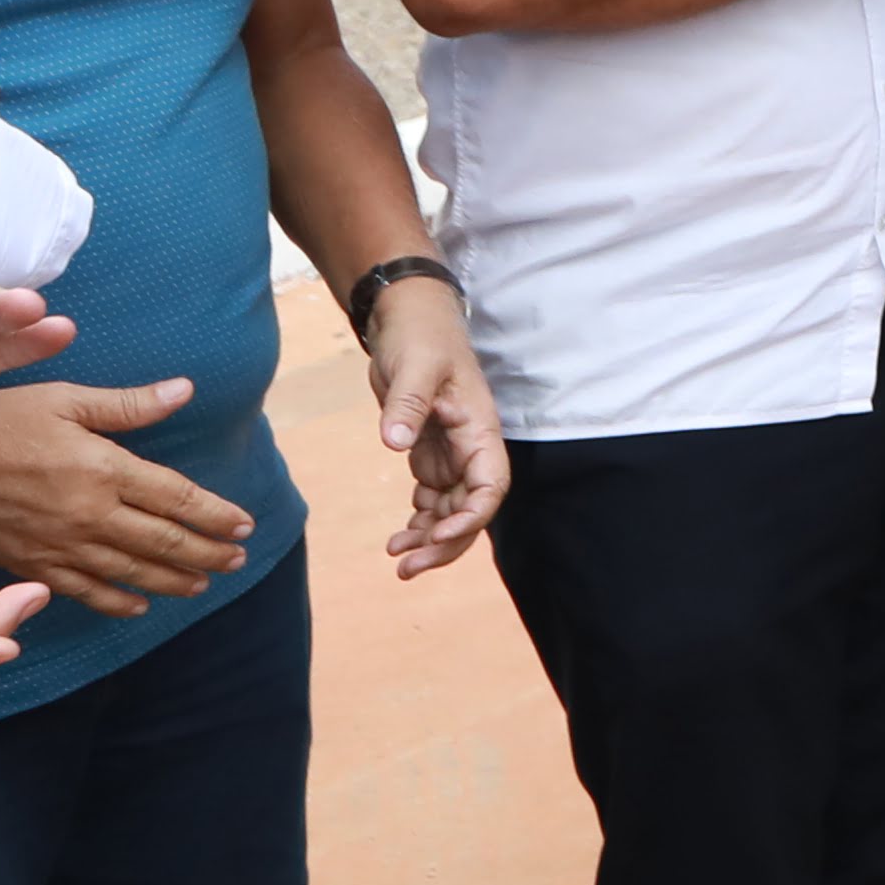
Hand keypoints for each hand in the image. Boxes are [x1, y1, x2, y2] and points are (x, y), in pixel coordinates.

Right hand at [0, 378, 251, 618]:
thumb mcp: (62, 399)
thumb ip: (128, 405)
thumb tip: (184, 391)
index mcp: (103, 469)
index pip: (179, 499)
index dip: (217, 515)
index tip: (245, 524)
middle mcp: (89, 515)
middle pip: (165, 544)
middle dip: (208, 553)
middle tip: (238, 559)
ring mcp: (60, 546)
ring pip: (133, 574)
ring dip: (175, 581)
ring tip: (205, 583)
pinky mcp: (30, 565)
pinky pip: (85, 593)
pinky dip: (118, 602)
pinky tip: (139, 605)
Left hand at [356, 284, 506, 576]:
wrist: (406, 317)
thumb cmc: (420, 335)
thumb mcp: (414, 366)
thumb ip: (406, 406)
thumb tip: (394, 444)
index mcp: (480, 430)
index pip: (490, 486)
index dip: (472, 517)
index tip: (439, 534)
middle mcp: (471, 448)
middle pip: (471, 510)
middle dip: (445, 542)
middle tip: (407, 566)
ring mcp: (450, 454)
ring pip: (451, 511)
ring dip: (430, 538)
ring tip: (397, 557)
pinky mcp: (428, 453)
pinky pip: (432, 500)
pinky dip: (419, 522)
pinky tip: (397, 538)